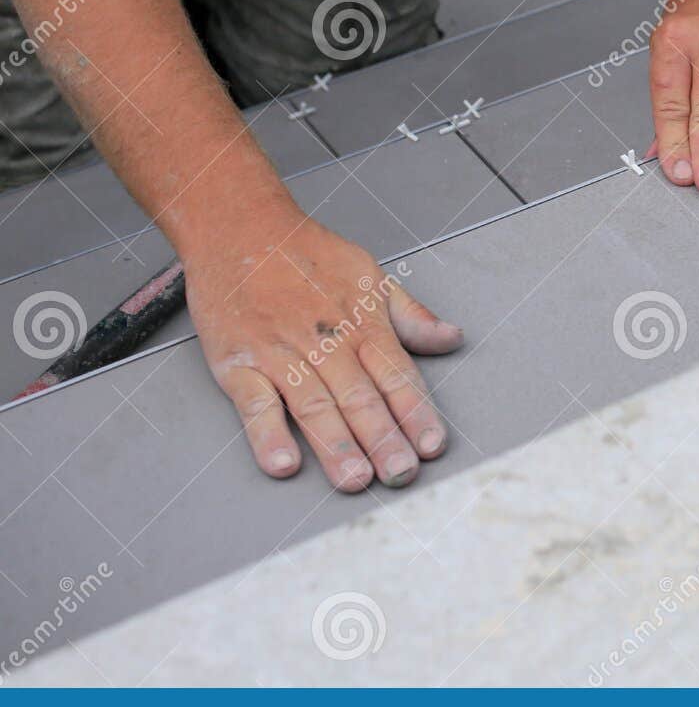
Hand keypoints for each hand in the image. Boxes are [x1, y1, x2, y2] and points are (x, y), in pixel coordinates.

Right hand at [184, 210, 462, 491]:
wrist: (238, 226)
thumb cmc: (305, 254)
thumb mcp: (370, 276)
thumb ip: (411, 316)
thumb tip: (451, 338)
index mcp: (362, 324)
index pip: (398, 375)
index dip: (417, 412)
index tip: (433, 444)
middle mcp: (325, 341)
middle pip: (361, 397)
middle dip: (384, 438)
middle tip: (402, 473)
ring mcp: (280, 353)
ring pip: (315, 406)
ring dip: (337, 446)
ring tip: (356, 479)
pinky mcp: (238, 363)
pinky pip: (255, 404)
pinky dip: (268, 435)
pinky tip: (284, 463)